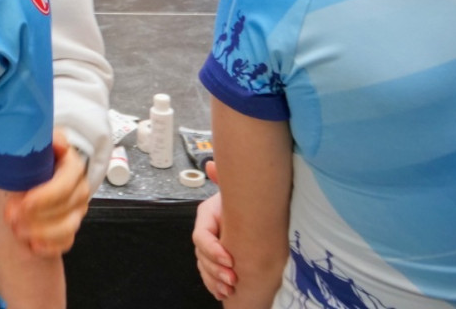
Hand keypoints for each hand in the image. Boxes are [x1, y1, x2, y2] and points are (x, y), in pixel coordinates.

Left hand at [3, 129, 90, 256]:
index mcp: (72, 166)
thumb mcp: (37, 139)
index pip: (65, 184)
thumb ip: (44, 138)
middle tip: (11, 217)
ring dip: (42, 232)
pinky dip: (50, 246)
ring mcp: (77, 210)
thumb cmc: (34, 154)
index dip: (45, 196)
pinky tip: (33, 246)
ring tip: (17, 231)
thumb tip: (57, 142)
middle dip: (38, 216)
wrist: (34, 166)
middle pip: (66, 208)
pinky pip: (66, 242)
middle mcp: (79, 189)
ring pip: (67, 227)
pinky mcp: (70, 227)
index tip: (23, 202)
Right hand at [193, 165, 235, 300]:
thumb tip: (211, 164)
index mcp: (207, 217)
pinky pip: (208, 276)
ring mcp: (209, 249)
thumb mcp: (234, 193)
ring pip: (204, 268)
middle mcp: (205, 233)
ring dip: (214, 280)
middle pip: (201, 256)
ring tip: (229, 288)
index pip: (201, 237)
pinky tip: (223, 292)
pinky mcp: (215, 262)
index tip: (230, 260)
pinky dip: (214, 285)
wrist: (254, 216)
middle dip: (215, 269)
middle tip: (233, 278)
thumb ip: (223, 181)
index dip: (213, 250)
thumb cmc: (245, 203)